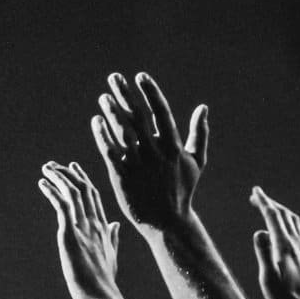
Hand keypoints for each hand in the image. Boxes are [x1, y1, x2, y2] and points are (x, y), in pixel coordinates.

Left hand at [39, 161, 123, 298]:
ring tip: (46, 169)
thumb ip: (112, 238)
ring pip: (73, 193)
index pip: (93, 197)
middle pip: (84, 189)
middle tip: (54, 165)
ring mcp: (84, 228)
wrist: (103, 296)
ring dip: (58, 177)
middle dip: (69, 173)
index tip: (73, 168)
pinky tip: (43, 184)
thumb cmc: (105, 282)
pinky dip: (52, 192)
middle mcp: (95, 224)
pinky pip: (61, 205)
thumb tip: (115, 225)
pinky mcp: (70, 234)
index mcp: (103, 228)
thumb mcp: (111, 256)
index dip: (84, 180)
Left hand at [91, 71, 208, 232]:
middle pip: (138, 118)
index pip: (161, 113)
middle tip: (114, 77)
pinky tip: (96, 121)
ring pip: (123, 133)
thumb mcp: (196, 162)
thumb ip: (199, 134)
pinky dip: (103, 136)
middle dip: (125, 96)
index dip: (151, 93)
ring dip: (112, 112)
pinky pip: (111, 153)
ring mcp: (138, 166)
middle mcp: (155, 154)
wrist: (167, 222)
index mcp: (173, 147)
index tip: (140, 76)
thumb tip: (203, 108)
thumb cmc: (182, 190)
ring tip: (104, 97)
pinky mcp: (122, 177)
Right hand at [250, 187, 299, 298]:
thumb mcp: (268, 280)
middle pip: (284, 216)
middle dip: (270, 203)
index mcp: (285, 248)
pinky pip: (296, 232)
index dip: (264, 202)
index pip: (273, 218)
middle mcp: (296, 247)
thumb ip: (263, 255)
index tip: (255, 191)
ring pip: (293, 222)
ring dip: (280, 211)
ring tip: (268, 209)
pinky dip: (287, 223)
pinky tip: (282, 231)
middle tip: (256, 197)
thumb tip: (259, 232)